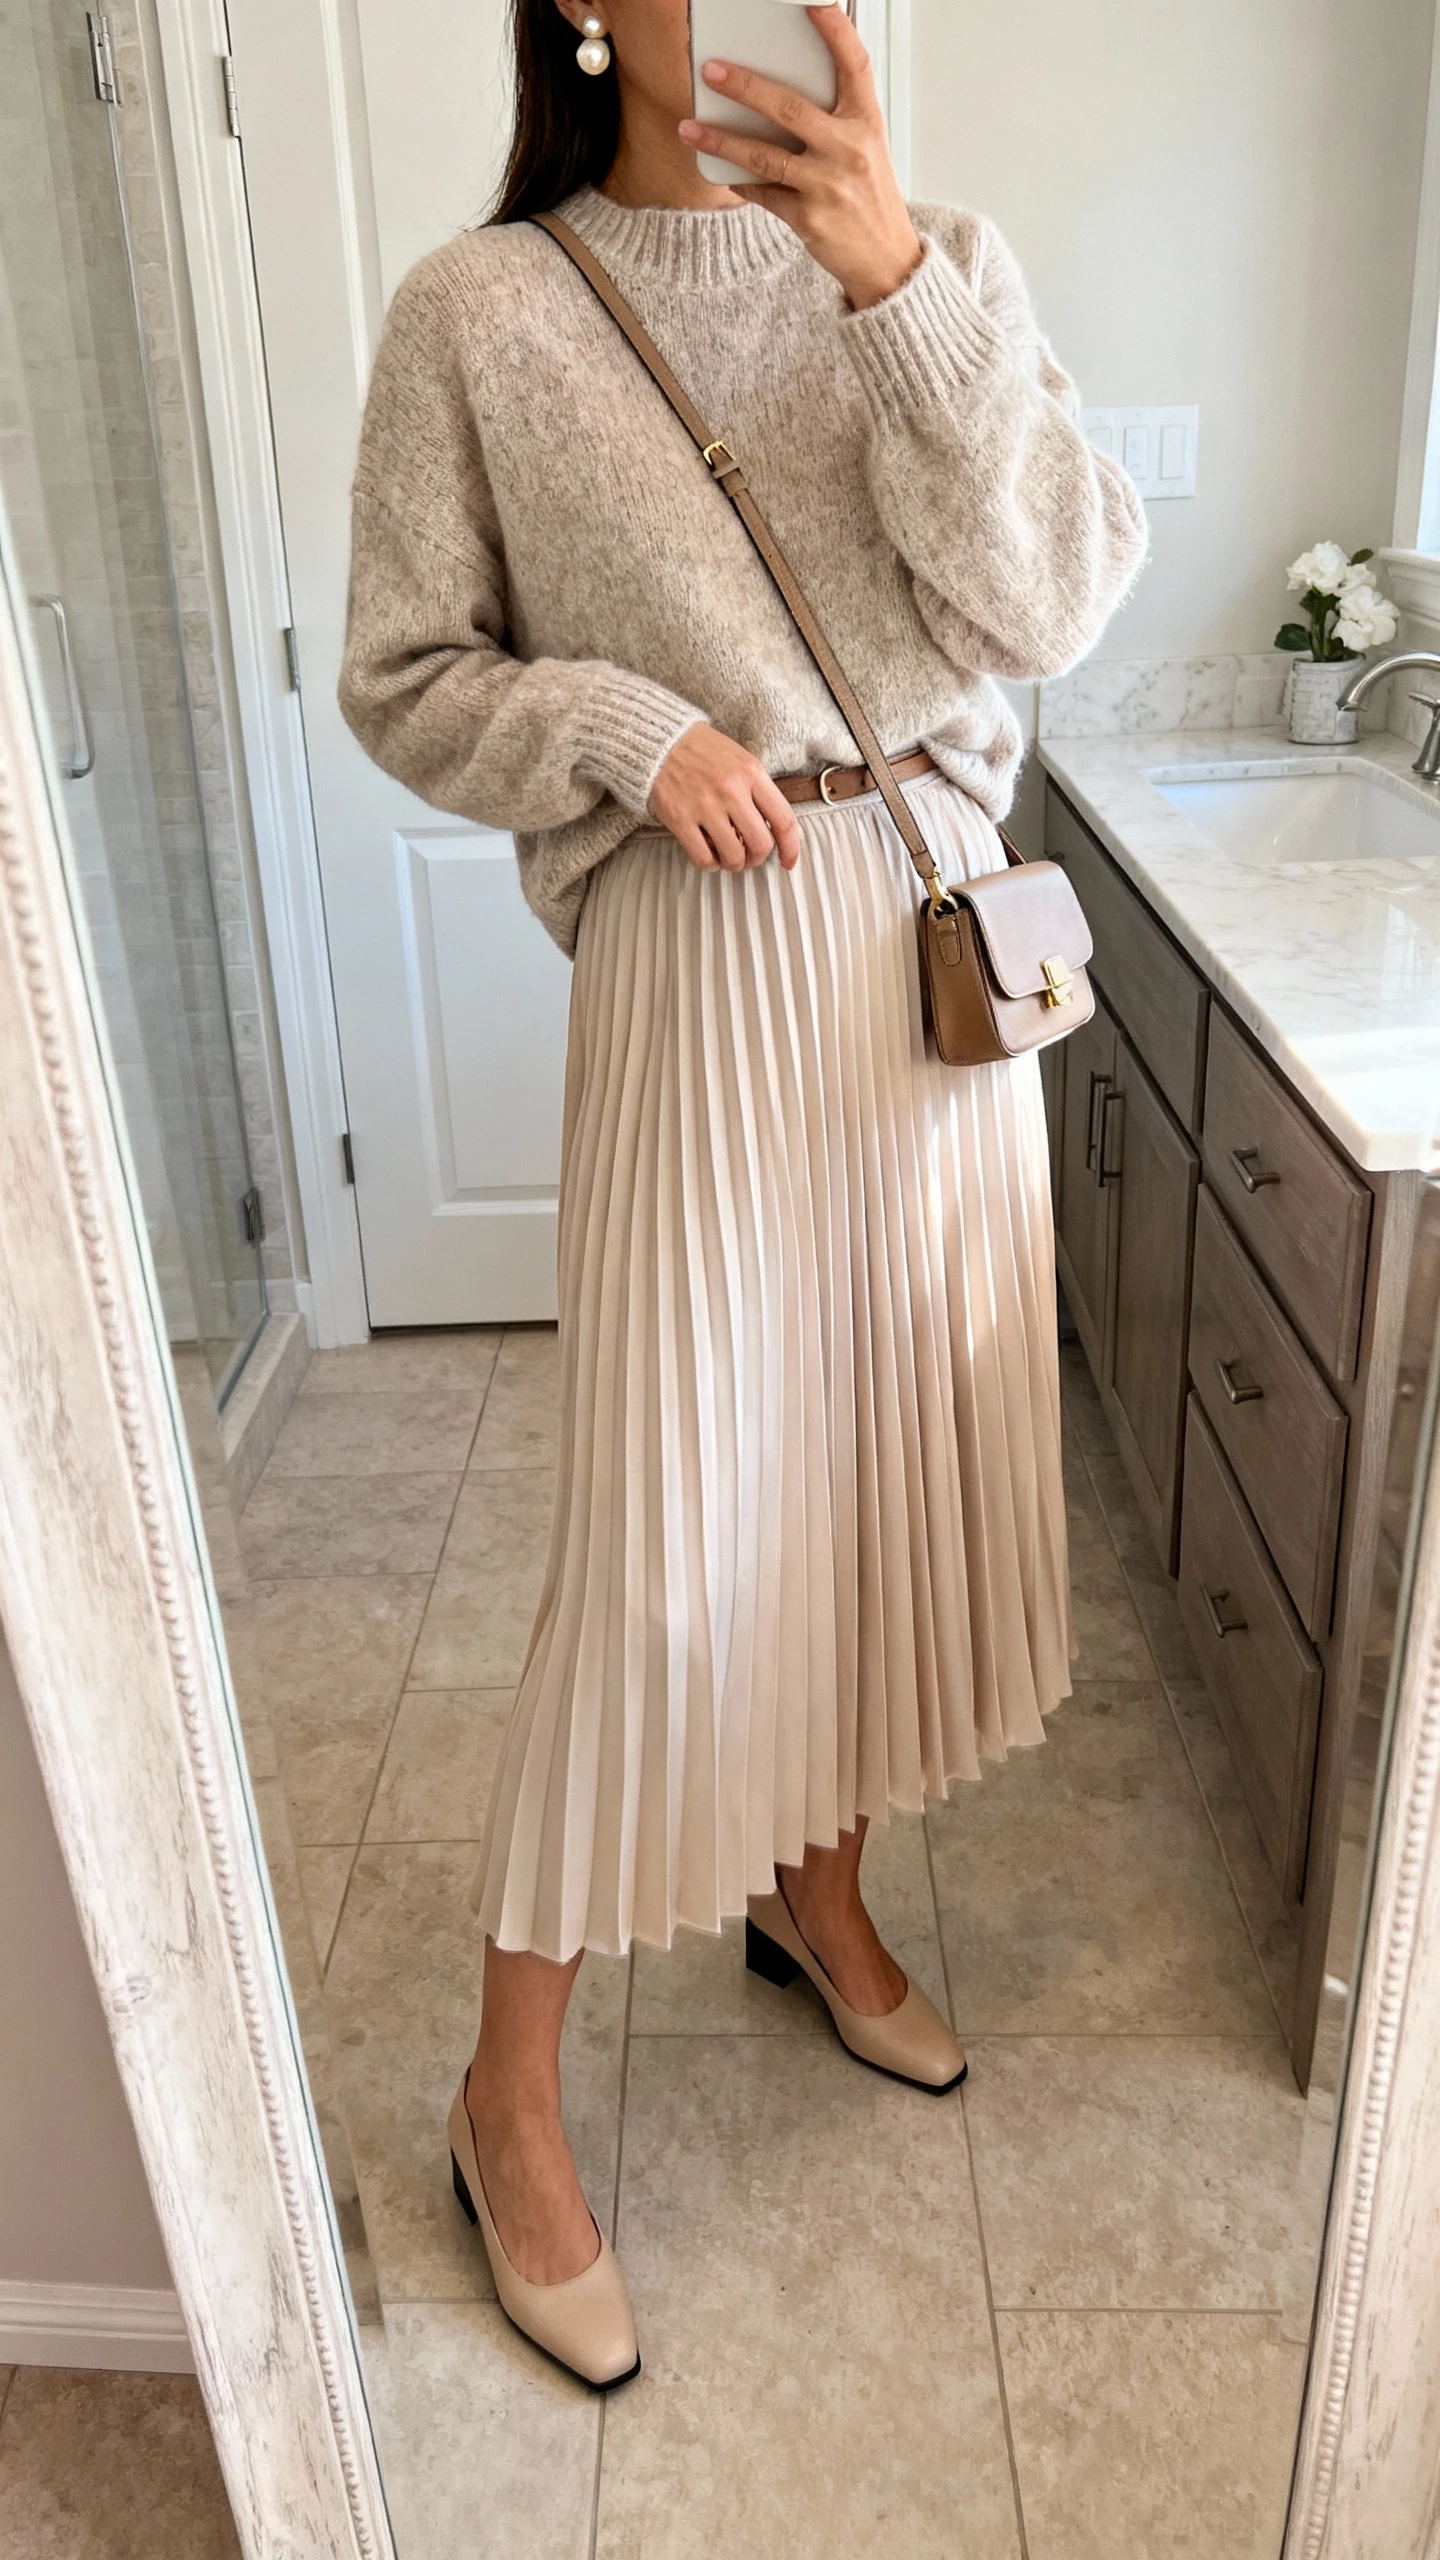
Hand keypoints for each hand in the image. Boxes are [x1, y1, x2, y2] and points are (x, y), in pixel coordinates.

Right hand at [648, 724, 801, 873]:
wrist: (660, 740)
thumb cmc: (701, 750)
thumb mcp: (740, 759)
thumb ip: (758, 789)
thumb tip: (773, 826)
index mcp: (752, 773)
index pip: (784, 820)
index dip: (790, 848)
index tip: (787, 861)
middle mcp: (732, 790)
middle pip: (761, 845)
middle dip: (757, 858)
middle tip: (749, 855)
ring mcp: (705, 806)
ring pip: (734, 857)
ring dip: (733, 863)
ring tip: (726, 854)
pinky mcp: (681, 819)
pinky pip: (704, 858)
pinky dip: (709, 864)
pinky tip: (707, 853)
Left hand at [678, 7, 923, 310]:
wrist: (886, 260)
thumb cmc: (870, 198)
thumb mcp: (865, 149)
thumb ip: (832, 119)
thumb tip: (773, 95)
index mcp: (867, 123)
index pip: (854, 65)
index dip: (834, 31)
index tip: (811, 2)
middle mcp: (850, 150)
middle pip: (790, 108)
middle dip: (745, 87)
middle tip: (711, 70)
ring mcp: (828, 186)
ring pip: (764, 155)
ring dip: (722, 140)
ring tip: (689, 128)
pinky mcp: (809, 219)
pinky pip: (763, 193)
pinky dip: (740, 181)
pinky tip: (721, 170)